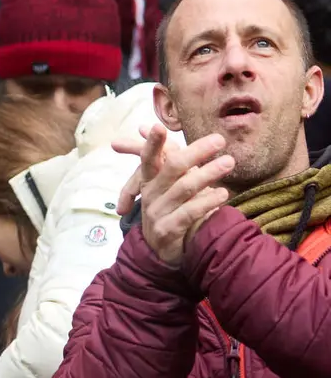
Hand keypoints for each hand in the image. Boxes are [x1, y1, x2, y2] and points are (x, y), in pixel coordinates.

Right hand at [112, 124, 232, 266]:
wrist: (162, 251)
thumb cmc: (171, 211)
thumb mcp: (168, 186)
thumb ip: (167, 159)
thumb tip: (154, 126)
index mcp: (149, 182)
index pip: (148, 159)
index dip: (153, 144)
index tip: (159, 127)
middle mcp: (151, 195)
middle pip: (172, 168)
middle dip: (195, 152)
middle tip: (219, 140)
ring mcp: (157, 213)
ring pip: (183, 188)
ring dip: (208, 173)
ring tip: (229, 162)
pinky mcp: (168, 230)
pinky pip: (189, 213)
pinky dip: (207, 202)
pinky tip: (223, 193)